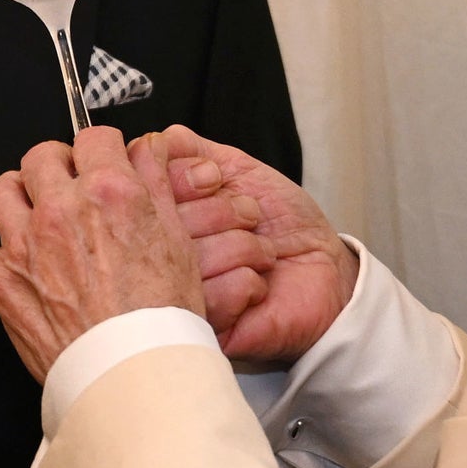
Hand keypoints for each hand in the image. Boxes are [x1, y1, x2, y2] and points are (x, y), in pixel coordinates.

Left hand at [0, 127, 204, 381]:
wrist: (131, 375)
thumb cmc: (161, 318)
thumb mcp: (177, 240)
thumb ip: (156, 183)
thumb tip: (148, 149)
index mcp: (109, 193)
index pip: (93, 137)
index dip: (103, 149)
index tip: (104, 161)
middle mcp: (61, 211)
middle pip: (41, 155)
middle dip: (60, 166)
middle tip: (73, 186)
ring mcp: (24, 245)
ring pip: (4, 191)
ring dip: (22, 195)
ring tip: (41, 213)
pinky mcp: (2, 280)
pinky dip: (15, 251)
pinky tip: (40, 268)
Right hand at [160, 125, 354, 365]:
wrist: (326, 270)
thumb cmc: (283, 223)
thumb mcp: (238, 171)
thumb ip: (192, 150)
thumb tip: (158, 139)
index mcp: (163, 216)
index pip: (140, 190)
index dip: (180, 178)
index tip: (214, 179)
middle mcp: (162, 255)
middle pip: (160, 224)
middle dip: (220, 211)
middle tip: (250, 216)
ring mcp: (178, 295)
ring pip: (188, 260)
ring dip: (241, 247)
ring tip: (262, 252)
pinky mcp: (202, 329)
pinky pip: (210, 298)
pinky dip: (247, 282)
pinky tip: (260, 284)